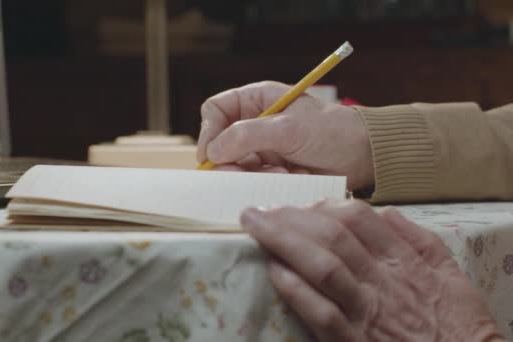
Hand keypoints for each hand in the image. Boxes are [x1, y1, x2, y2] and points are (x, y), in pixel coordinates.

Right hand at [197, 81, 373, 189]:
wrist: (363, 157)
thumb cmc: (331, 132)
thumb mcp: (289, 128)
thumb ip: (248, 135)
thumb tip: (213, 151)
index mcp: (256, 100)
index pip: (215, 110)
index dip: (209, 130)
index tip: (213, 152)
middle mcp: (253, 123)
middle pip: (218, 142)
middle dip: (229, 160)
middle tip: (239, 173)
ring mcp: (260, 149)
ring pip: (232, 166)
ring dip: (250, 174)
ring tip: (279, 174)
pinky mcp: (269, 171)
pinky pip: (250, 181)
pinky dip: (264, 183)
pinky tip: (286, 179)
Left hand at [240, 200, 503, 341]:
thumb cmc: (459, 323)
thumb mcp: (451, 271)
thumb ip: (419, 238)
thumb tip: (385, 211)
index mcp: (403, 260)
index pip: (358, 218)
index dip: (323, 205)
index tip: (301, 203)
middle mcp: (381, 280)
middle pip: (331, 236)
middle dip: (291, 217)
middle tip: (259, 209)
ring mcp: (366, 312)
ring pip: (322, 266)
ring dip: (283, 242)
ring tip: (254, 227)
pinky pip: (321, 312)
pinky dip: (295, 290)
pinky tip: (273, 271)